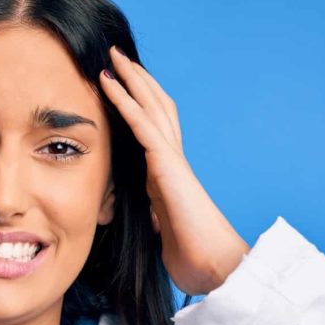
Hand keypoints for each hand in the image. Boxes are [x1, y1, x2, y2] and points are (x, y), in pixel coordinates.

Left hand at [99, 45, 249, 294]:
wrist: (215, 269)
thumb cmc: (192, 258)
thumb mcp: (162, 234)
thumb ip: (156, 221)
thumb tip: (151, 225)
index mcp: (169, 177)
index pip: (154, 131)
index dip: (140, 105)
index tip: (122, 87)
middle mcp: (173, 162)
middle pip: (157, 108)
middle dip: (138, 81)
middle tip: (118, 57)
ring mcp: (172, 161)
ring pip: (151, 106)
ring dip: (131, 78)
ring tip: (113, 55)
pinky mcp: (167, 166)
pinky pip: (142, 124)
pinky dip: (124, 100)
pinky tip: (109, 82)